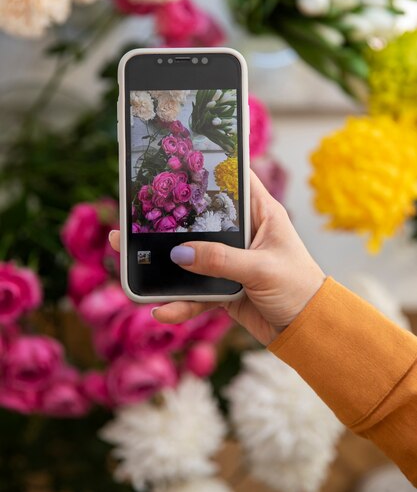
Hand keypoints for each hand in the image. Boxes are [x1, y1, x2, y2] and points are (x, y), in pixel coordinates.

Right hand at [109, 171, 324, 344]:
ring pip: (190, 257)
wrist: (306, 331)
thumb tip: (180, 254)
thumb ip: (221, 260)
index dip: (209, 167)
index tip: (177, 160)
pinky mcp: (223, 287)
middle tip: (135, 216)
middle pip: (200, 220)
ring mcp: (230, 261)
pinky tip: (163, 311)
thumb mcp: (261, 269)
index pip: (233, 179)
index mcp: (261, 214)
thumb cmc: (299, 289)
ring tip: (128, 261)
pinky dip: (180, 302)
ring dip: (163, 264)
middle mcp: (243, 233)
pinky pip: (195, 292)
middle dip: (169, 220)